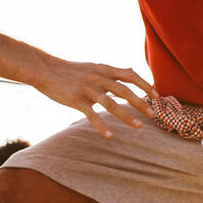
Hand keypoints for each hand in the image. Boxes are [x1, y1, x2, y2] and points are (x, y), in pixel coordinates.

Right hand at [34, 59, 157, 138]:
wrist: (44, 69)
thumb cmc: (70, 71)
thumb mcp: (94, 67)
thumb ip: (113, 71)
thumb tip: (131, 70)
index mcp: (104, 69)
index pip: (130, 75)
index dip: (145, 85)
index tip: (157, 96)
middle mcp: (98, 77)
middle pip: (124, 90)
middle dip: (140, 102)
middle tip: (153, 115)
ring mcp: (88, 88)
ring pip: (111, 103)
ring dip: (126, 115)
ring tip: (139, 127)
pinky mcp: (76, 100)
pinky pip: (91, 114)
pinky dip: (101, 125)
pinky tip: (110, 136)